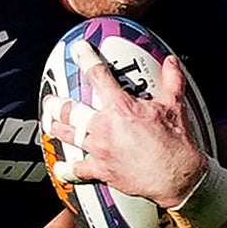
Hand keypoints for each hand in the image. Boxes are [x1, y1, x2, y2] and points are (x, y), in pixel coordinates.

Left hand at [44, 43, 207, 207]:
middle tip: (51, 101)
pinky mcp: (101, 170)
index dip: (86, 59)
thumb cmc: (175, 144)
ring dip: (56, 128)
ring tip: (49, 122)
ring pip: (69, 136)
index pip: (99, 77)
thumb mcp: (174, 106)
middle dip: (58, 104)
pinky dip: (67, 169)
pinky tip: (60, 167)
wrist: (177, 177)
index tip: (78, 50)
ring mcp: (100, 149)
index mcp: (121, 108)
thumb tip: (171, 62)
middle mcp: (105, 127)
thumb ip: (172, 81)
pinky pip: (78, 169)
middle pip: (72, 111)